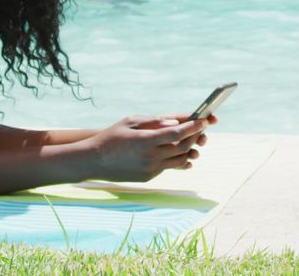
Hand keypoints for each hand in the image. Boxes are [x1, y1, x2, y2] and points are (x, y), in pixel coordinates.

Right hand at [84, 116, 208, 181]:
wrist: (93, 161)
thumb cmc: (112, 136)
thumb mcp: (131, 122)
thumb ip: (155, 121)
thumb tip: (176, 122)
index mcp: (146, 140)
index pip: (178, 133)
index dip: (194, 126)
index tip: (204, 119)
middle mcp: (151, 157)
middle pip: (183, 147)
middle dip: (195, 137)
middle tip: (202, 128)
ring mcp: (151, 170)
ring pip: (180, 160)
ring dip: (189, 150)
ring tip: (193, 140)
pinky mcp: (149, 178)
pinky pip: (168, 167)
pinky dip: (176, 158)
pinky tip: (181, 152)